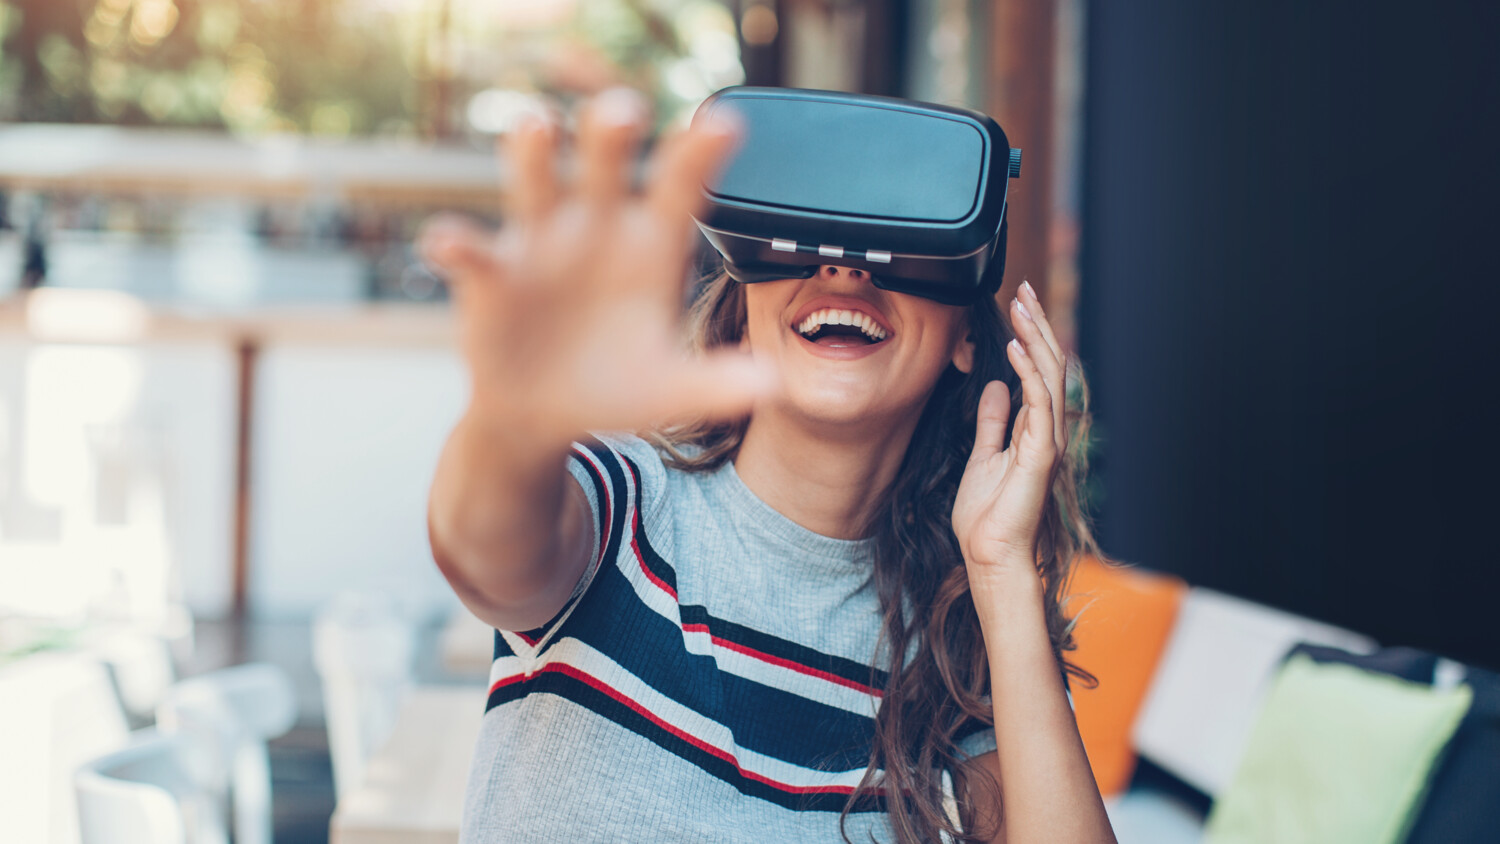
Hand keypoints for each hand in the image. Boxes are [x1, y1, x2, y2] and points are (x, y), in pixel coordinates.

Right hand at [419, 89, 774, 449]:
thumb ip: (716, 383)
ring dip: (534, 154)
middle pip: (605, 165)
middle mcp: (596, 227)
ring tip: (537, 125)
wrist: (544, 416)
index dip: (699, 157)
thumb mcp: (670, 391)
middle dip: (611, 134)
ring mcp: (540, 243)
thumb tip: (770, 385)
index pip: (679, 189)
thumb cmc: (616, 388)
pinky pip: (472, 251)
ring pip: (536, 184)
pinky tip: (449, 241)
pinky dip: (457, 243)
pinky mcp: (491, 274)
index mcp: (651, 245)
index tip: (722, 124)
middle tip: (623, 110)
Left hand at [951, 281, 1070, 581]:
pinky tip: (1015, 346)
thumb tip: (996, 387)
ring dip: (1035, 338)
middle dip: (1037, 325)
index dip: (1030, 336)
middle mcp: (1047, 431)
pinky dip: (1028, 371)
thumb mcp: (983, 456)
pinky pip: (1039, 403)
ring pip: (1050, 377)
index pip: (1038, 372)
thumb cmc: (987, 516)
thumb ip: (993, 422)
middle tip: (1024, 289)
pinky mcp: (1040, 454)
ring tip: (1022, 306)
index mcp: (1035, 430)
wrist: (989, 555)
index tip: (1018, 304)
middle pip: (1050, 366)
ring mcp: (1047, 442)